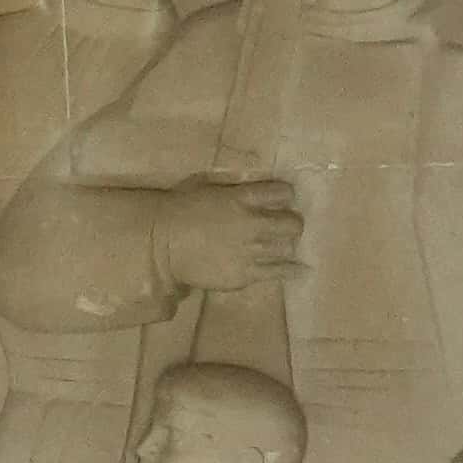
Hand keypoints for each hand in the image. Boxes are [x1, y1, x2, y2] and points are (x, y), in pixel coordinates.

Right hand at [157, 172, 304, 290]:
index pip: (283, 193)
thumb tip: (252, 191)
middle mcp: (253, 224)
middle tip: (284, 227)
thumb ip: (234, 190)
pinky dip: (292, 270)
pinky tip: (300, 270)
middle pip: (293, 223)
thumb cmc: (179, 209)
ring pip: (287, 247)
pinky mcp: (246, 274)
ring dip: (285, 245)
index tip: (281, 200)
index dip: (284, 196)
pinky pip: (278, 272)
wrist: (162, 244)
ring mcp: (251, 252)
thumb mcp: (208, 188)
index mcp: (242, 198)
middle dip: (291, 223)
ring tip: (279, 246)